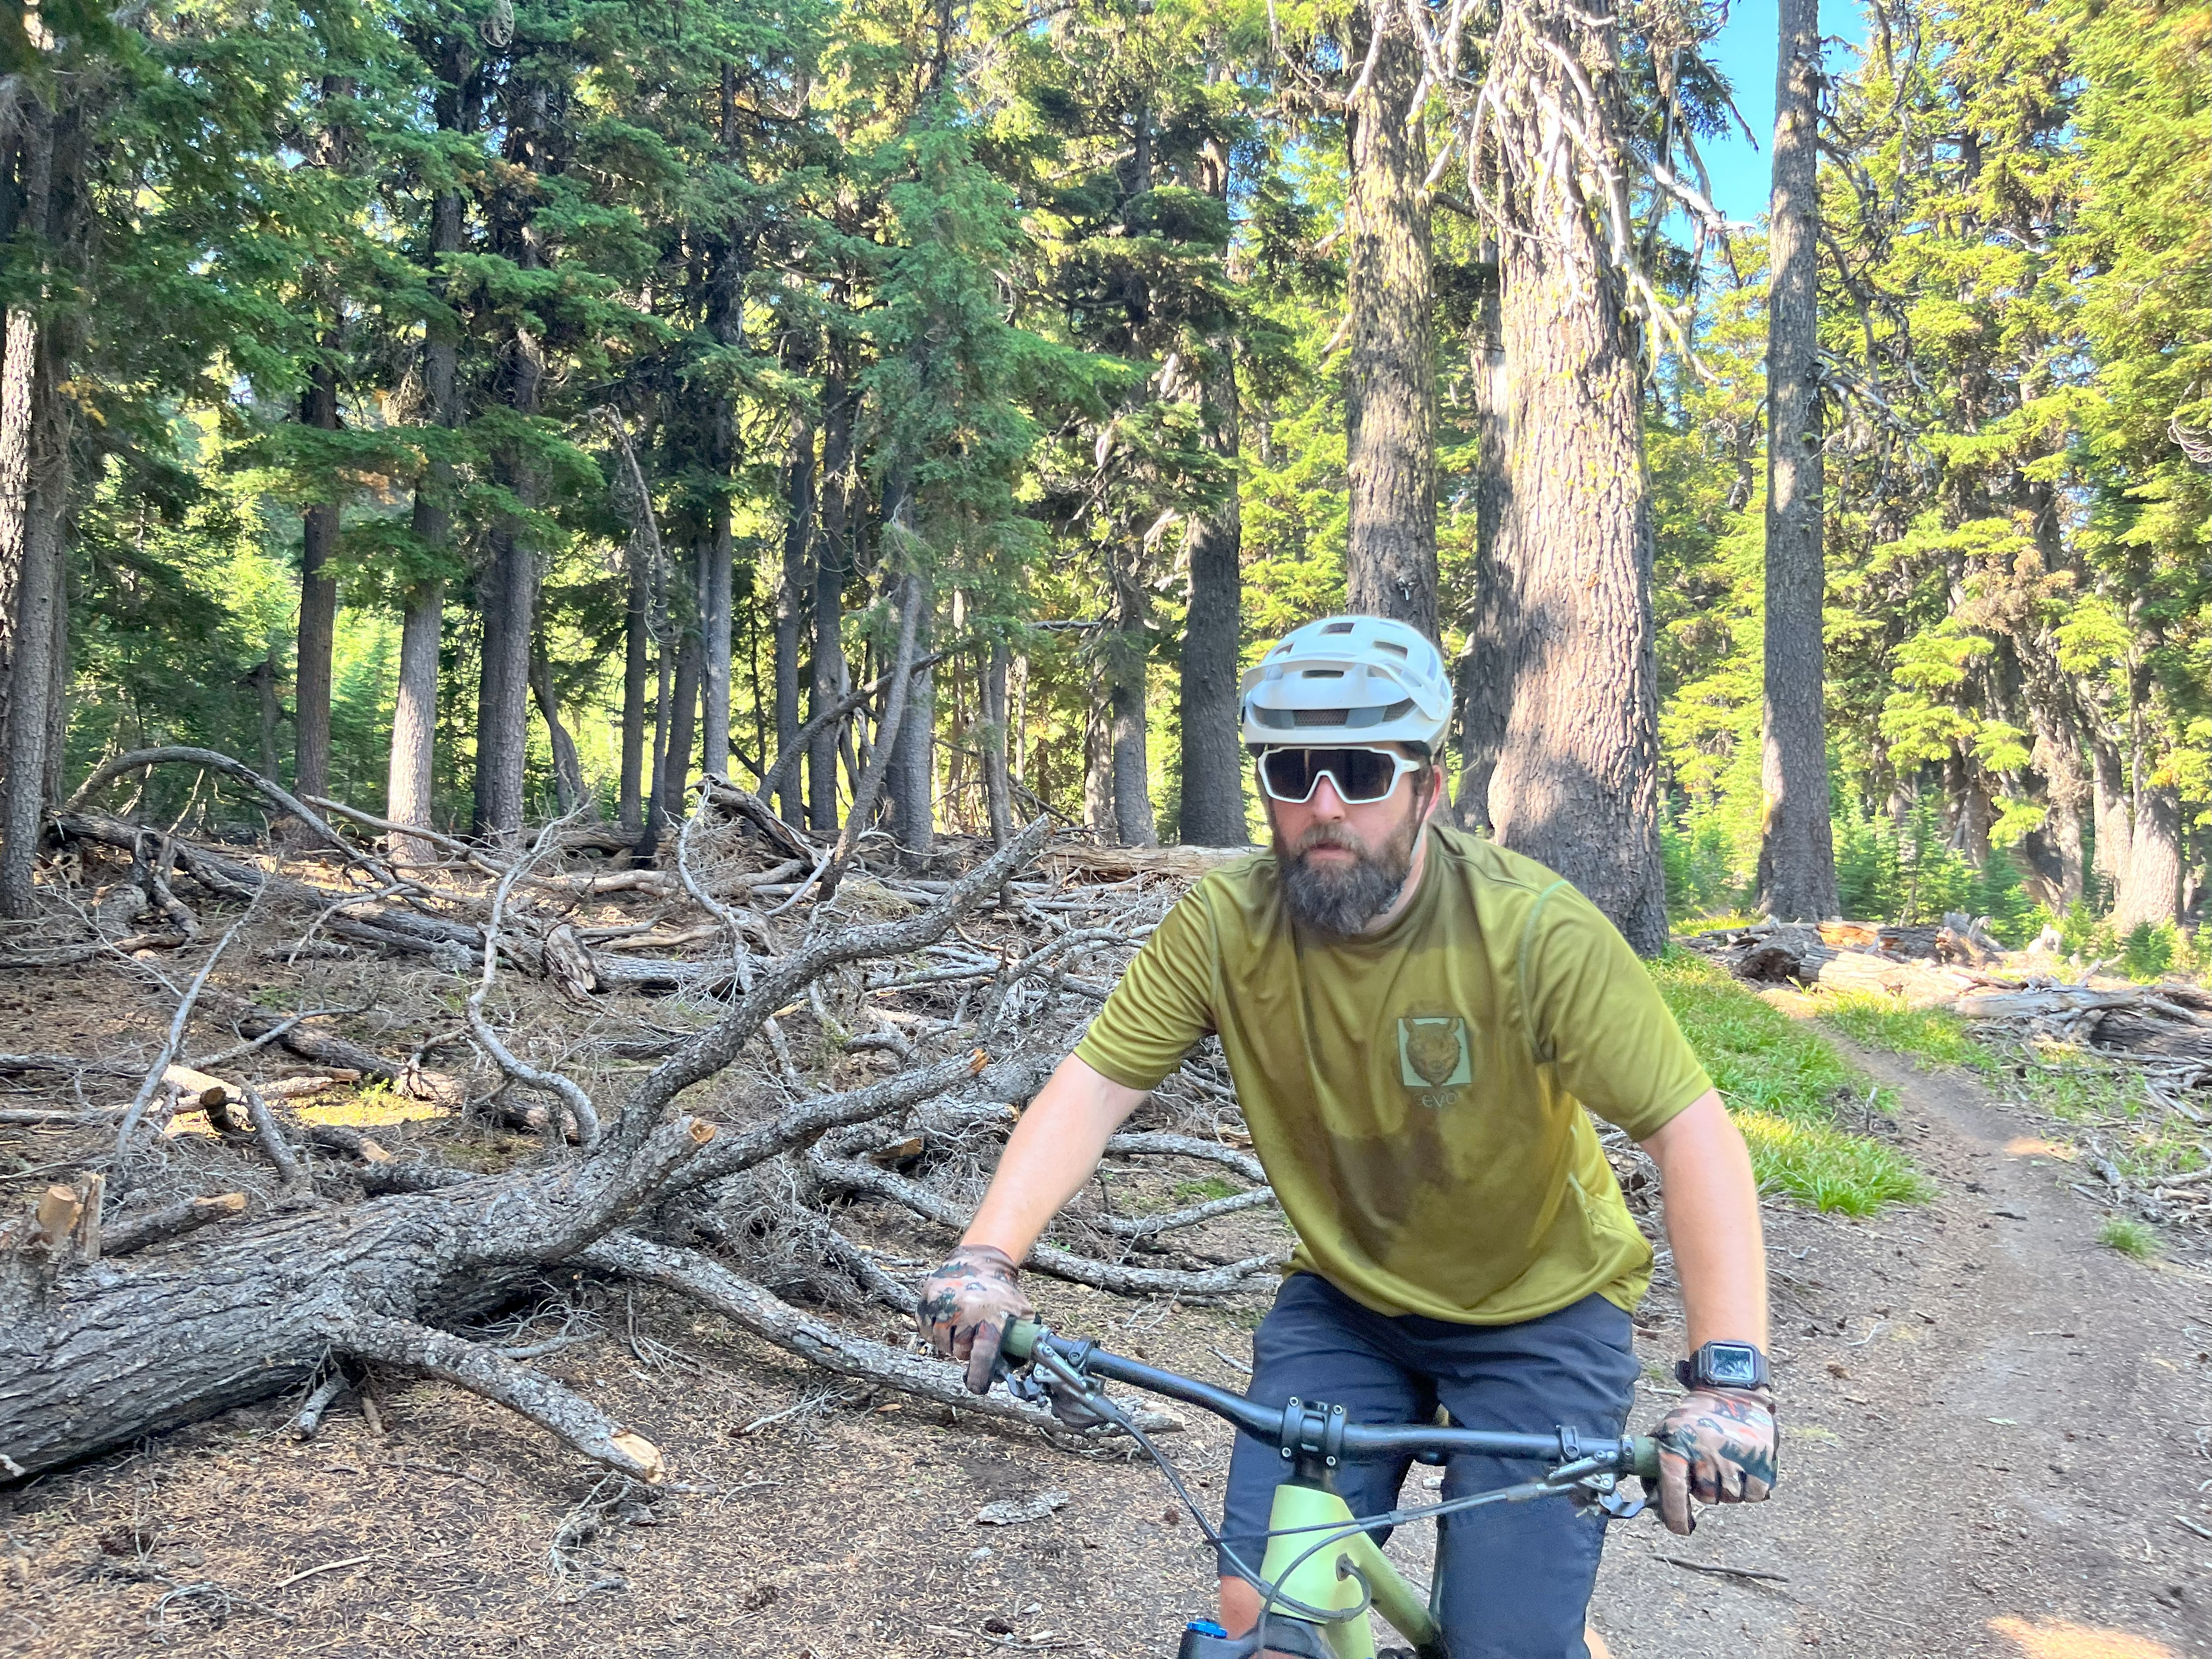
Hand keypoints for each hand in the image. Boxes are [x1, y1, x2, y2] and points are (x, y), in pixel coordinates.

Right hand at [918, 1243, 1033, 1393]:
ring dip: (949, 1342)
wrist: (980, 1262)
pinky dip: (934, 1331)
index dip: (979, 1376)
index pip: (983, 1355)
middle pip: (959, 1351)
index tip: (977, 1387)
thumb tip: (1023, 1368)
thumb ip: (1024, 1340)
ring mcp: (944, 1303)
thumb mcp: (1021, 1313)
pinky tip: (946, 1321)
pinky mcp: (928, 1297)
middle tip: (972, 1339)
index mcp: (991, 1317)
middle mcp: (966, 1310)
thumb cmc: (1002, 1293)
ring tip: (960, 1328)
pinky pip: (926, 1329)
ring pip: (940, 1343)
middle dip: (965, 1351)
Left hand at [1655, 1387, 1775, 1535]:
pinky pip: (1755, 1495)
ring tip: (1726, 1463)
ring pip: (1731, 1498)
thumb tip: (1651, 1502)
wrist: (1730, 1391)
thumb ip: (1654, 1465)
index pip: (1674, 1490)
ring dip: (1728, 1488)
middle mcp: (1706, 1451)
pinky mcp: (1761, 1458)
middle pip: (1707, 1497)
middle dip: (1707, 1489)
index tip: (1683, 1529)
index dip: (1676, 1515)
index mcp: (1678, 1444)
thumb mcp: (1665, 1432)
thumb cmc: (1693, 1417)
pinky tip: (1745, 1468)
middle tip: (1708, 1468)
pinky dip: (1751, 1489)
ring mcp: (1735, 1456)